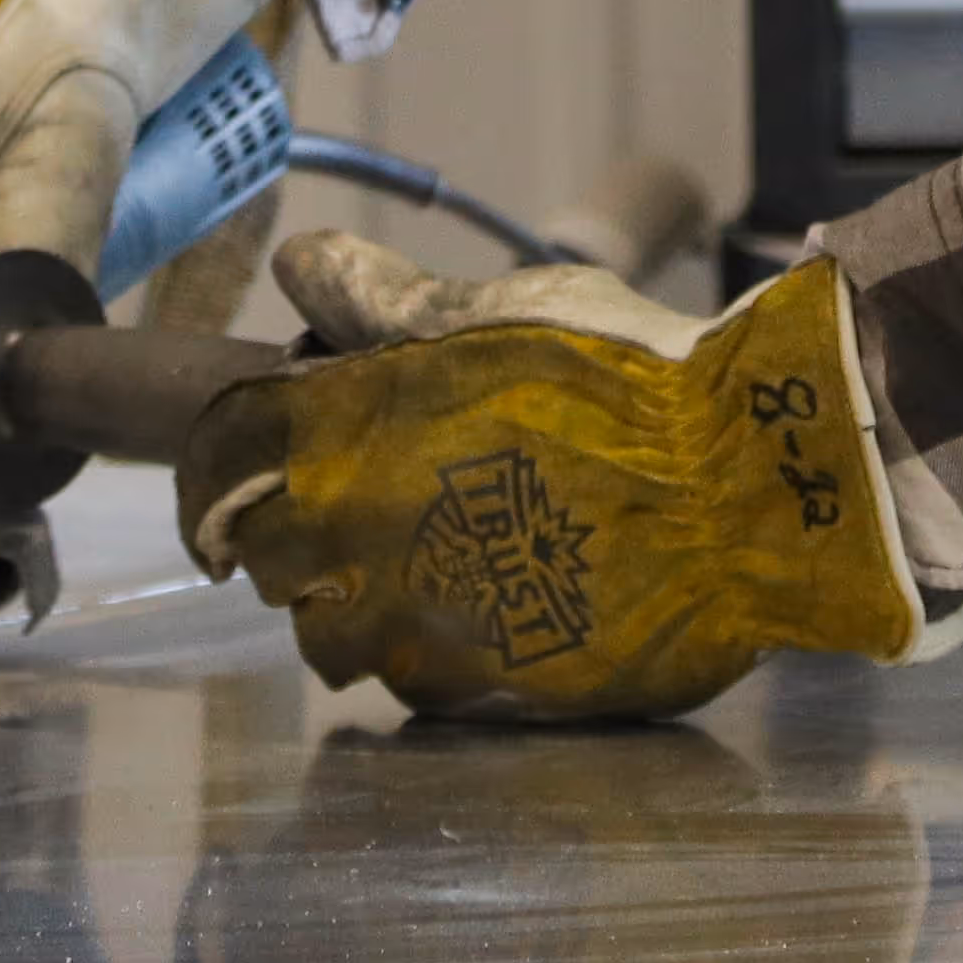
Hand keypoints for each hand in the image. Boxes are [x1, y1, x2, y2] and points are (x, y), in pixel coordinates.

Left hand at [174, 233, 945, 724]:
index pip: (217, 466)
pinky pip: (415, 683)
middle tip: (352, 504)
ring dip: (352, 602)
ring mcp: (419, 631)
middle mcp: (359, 543)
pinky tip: (486, 609)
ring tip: (423, 563)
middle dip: (291, 533)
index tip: (226, 482)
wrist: (751, 484)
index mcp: (345, 437)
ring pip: (332, 636)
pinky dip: (428, 652)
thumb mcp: (500, 307)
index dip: (210, 470)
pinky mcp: (484, 695)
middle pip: (268, 558)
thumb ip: (380, 300)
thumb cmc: (628, 376)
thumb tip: (298, 267)